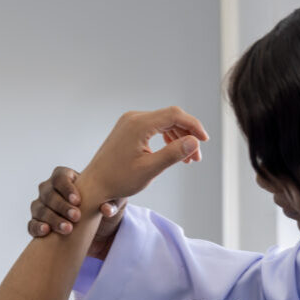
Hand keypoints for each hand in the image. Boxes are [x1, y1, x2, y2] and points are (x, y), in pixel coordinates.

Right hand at [28, 166, 124, 258]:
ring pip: (39, 209)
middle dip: (61, 206)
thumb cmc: (105, 209)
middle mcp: (50, 190)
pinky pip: (32, 224)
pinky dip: (37, 228)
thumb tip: (106, 210)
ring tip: (67, 229)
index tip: (78, 200)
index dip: (66, 187)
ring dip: (52, 218)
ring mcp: (42, 207)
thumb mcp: (116, 204)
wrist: (99, 232)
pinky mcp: (39, 224)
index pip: (59, 176)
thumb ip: (114, 203)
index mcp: (66, 178)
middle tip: (76, 217)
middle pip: (48, 193)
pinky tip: (46, 232)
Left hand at [80, 106, 207, 201]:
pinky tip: (173, 152)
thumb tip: (194, 142)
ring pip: (163, 122)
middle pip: (170, 117)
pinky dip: (167, 138)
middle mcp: (134, 118)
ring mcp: (130, 122)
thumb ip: (173, 154)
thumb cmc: (119, 180)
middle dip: (187, 134)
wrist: (95, 184)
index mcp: (139, 124)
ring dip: (178, 137)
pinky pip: (154, 127)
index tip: (204, 141)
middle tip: (196, 157)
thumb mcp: (150, 169)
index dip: (193, 126)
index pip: (174, 115)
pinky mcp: (129, 128)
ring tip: (187, 159)